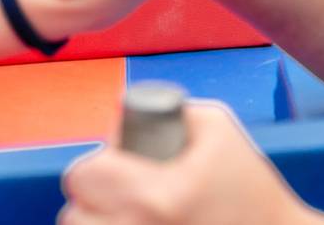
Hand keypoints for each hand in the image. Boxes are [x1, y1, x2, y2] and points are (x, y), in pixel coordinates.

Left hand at [60, 102, 316, 224]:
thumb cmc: (251, 190)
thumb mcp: (220, 128)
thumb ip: (170, 110)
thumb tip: (120, 116)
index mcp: (158, 197)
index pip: (83, 175)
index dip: (97, 165)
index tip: (116, 165)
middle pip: (72, 217)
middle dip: (92, 201)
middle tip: (119, 194)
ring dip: (96, 224)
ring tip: (125, 216)